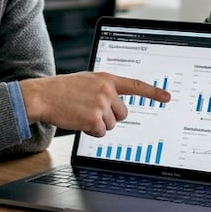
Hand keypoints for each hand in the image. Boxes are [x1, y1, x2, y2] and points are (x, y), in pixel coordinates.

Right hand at [20, 73, 171, 136]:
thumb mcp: (86, 81)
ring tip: (80, 113)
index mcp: (106, 78)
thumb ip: (103, 88)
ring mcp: (101, 104)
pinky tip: (78, 121)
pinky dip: (90, 131)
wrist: (42, 96)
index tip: (167, 97)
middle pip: (123, 113)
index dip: (153, 92)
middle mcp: (107, 90)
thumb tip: (118, 104)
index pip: (135, 85)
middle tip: (90, 110)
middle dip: (109, 117)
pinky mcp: (94, 119)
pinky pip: (100, 133)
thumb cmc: (61, 90)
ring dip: (97, 124)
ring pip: (111, 125)